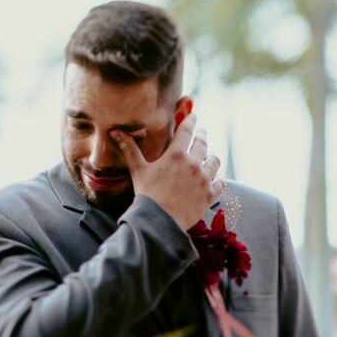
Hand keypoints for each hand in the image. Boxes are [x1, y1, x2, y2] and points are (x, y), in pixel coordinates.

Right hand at [111, 112, 224, 229]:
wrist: (160, 220)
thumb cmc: (147, 195)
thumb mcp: (138, 170)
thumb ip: (130, 150)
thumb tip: (115, 132)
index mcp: (176, 155)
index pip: (186, 131)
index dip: (190, 121)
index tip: (193, 116)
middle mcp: (193, 164)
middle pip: (202, 144)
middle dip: (202, 137)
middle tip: (202, 134)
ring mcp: (204, 179)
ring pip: (214, 162)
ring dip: (212, 157)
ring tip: (210, 157)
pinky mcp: (210, 194)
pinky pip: (220, 183)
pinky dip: (218, 180)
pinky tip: (216, 180)